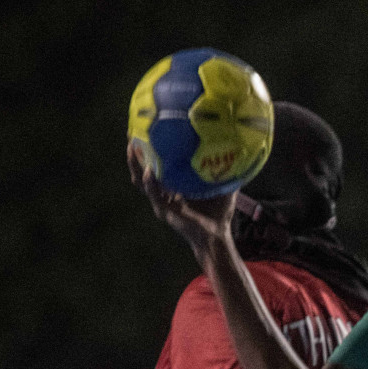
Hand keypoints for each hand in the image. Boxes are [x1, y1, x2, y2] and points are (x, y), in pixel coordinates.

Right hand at [127, 140, 235, 258]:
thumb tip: (236, 152)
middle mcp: (164, 194)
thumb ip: (225, 172)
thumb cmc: (218, 214)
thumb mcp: (222, 188)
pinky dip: (151, 184)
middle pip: (143, 171)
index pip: (157, 166)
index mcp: (174, 187)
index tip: (146, 132)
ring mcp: (162, 203)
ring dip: (136, 166)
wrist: (217, 237)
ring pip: (142, 182)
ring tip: (133, 148)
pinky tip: (150, 172)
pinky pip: (154, 196)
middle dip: (135, 154)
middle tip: (131, 134)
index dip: (150, 151)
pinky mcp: (165, 212)